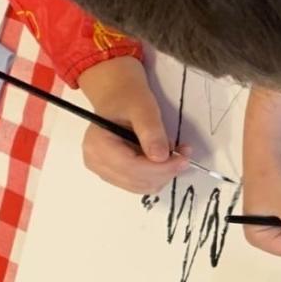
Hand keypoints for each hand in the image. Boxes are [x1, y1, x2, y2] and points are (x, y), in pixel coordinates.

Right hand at [77, 56, 188, 193]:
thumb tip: (161, 157)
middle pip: (136, 181)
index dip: (161, 168)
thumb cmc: (128, 98)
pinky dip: (157, 174)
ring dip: (163, 174)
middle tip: (184, 153)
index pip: (131, 168)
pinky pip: (140, 183)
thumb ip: (152, 132)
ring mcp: (104, 171)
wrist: (118, 95)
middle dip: (165, 171)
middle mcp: (96, 162)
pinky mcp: (115, 174)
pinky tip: (165, 158)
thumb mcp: (143, 108)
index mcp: (98, 145)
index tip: (184, 159)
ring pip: (141, 186)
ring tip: (175, 152)